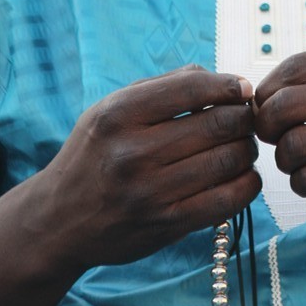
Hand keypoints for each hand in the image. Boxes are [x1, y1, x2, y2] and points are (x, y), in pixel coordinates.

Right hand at [33, 66, 260, 275]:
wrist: (59, 219)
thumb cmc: (96, 153)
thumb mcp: (112, 107)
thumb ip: (166, 85)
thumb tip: (226, 79)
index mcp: (119, 114)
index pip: (194, 88)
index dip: (230, 85)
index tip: (244, 90)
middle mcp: (133, 153)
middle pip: (219, 123)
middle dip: (244, 118)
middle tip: (245, 120)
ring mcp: (150, 192)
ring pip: (228, 160)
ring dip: (247, 150)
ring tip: (242, 146)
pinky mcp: (166, 225)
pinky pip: (226, 200)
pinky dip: (247, 184)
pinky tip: (242, 176)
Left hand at [254, 43, 305, 221]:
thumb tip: (266, 91)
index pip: (294, 66)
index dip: (268, 91)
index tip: (267, 110)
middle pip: (285, 104)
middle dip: (268, 127)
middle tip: (275, 140)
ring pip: (294, 146)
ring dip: (286, 160)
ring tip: (299, 163)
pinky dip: (303, 184)